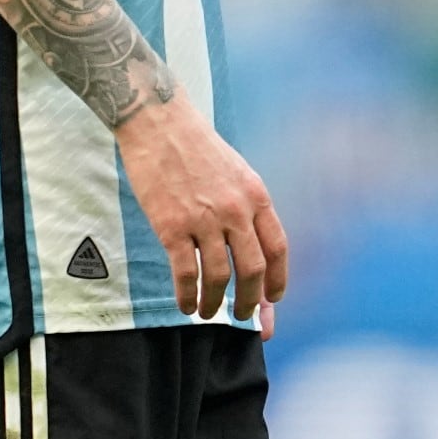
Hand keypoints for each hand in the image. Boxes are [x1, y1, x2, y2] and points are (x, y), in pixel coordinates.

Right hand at [118, 97, 288, 322]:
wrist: (159, 123)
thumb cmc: (196, 146)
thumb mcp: (236, 172)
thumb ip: (245, 207)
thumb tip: (248, 245)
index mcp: (256, 196)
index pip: (277, 248)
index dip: (278, 279)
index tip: (274, 298)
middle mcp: (235, 211)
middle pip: (252, 269)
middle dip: (250, 300)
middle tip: (242, 315)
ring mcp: (203, 220)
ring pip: (218, 277)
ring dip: (214, 303)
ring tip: (207, 313)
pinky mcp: (171, 226)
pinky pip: (185, 273)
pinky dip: (187, 295)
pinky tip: (185, 304)